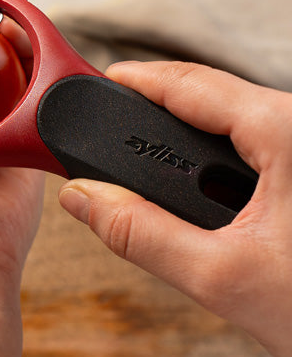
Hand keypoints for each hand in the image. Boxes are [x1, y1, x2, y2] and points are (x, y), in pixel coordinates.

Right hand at [58, 60, 291, 356]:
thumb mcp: (223, 278)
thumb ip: (141, 234)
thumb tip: (85, 198)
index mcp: (287, 132)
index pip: (191, 82)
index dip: (136, 79)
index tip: (97, 81)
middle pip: (210, 94)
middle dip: (155, 105)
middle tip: (110, 123)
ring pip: (233, 117)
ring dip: (184, 129)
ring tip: (141, 149)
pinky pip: (253, 139)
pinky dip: (214, 148)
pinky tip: (192, 174)